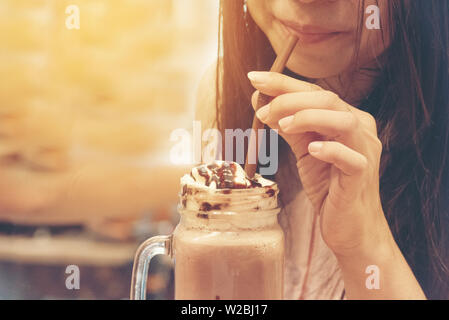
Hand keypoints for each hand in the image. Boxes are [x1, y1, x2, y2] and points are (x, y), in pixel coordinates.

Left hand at [248, 71, 394, 257]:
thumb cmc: (329, 187)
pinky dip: (330, 150)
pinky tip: (311, 150)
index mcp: (346, 118)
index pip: (315, 93)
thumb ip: (287, 127)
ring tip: (283, 125)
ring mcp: (364, 151)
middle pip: (328, 100)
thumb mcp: (304, 151)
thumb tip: (260, 102)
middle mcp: (360, 129)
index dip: (284, 83)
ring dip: (309, 118)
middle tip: (261, 111)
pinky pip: (351, 158)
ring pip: (344, 121)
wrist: (350, 226)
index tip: (254, 78)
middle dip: (290, 100)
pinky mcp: (362, 175)